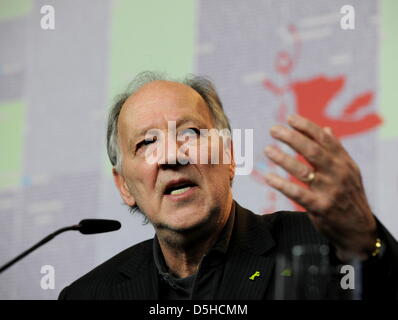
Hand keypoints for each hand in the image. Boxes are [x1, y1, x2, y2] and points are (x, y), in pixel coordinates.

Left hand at [264, 114, 376, 260]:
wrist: (359, 228)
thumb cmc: (349, 195)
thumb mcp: (349, 170)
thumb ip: (336, 150)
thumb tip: (326, 128)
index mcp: (343, 162)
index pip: (323, 139)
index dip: (306, 127)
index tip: (289, 118)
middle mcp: (337, 173)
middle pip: (312, 150)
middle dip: (292, 138)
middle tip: (274, 130)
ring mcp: (329, 190)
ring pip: (304, 170)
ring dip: (283, 159)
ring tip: (268, 150)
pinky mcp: (320, 207)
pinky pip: (299, 194)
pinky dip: (283, 185)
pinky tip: (269, 177)